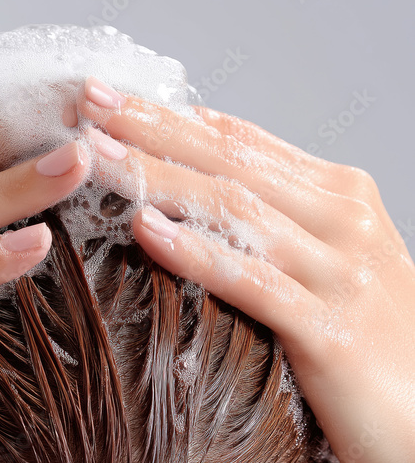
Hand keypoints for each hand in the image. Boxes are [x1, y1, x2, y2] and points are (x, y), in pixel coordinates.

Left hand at [76, 76, 414, 462]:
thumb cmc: (373, 362)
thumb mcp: (330, 281)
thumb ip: (280, 243)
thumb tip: (197, 222)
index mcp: (342, 202)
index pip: (244, 143)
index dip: (173, 117)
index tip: (111, 100)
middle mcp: (345, 222)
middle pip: (233, 160)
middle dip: (153, 129)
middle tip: (88, 106)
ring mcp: (342, 272)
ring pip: (237, 209)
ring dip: (160, 179)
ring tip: (95, 159)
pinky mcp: (331, 330)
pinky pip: (252, 281)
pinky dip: (196, 252)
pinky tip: (146, 230)